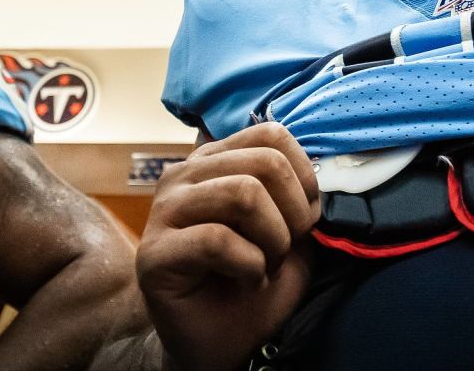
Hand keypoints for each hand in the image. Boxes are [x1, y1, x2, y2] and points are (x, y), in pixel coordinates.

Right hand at [136, 123, 319, 370]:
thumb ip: (298, 191)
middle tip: (285, 249)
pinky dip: (250, 265)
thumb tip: (319, 169)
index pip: (271, 133)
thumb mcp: (291, 227)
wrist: (228, 341)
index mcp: (217, 160)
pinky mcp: (154, 253)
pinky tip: (248, 280)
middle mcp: (185, 175)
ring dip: (273, 239)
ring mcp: (164, 211)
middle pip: (264, 163)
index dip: (304, 175)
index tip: (305, 216)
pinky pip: (218, 240)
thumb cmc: (258, 278)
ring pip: (244, 194)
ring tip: (267, 264)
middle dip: (293, 213)